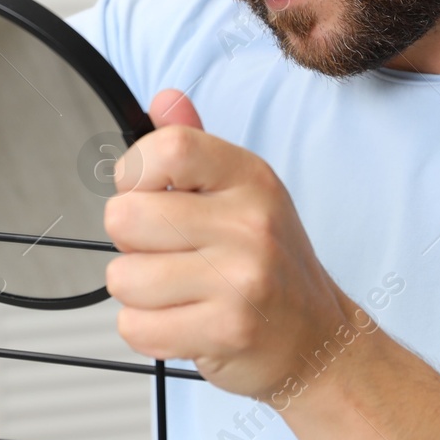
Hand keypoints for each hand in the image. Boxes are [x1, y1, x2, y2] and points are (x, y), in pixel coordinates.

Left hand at [103, 89, 358, 401]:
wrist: (317, 340)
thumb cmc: (271, 264)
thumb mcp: (244, 193)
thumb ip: (196, 144)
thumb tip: (164, 99)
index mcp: (250, 177)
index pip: (165, 149)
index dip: (134, 174)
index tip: (149, 195)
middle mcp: (249, 222)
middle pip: (124, 217)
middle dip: (129, 242)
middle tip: (166, 253)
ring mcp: (241, 279)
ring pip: (122, 278)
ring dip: (137, 291)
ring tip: (178, 291)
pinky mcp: (227, 330)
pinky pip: (135, 327)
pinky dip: (146, 331)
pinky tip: (183, 321)